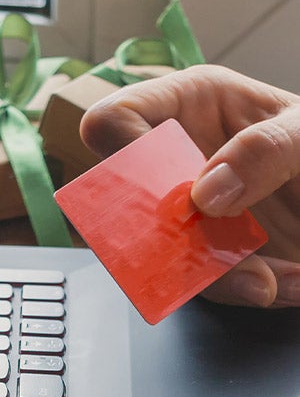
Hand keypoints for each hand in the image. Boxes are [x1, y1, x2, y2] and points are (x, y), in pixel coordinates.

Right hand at [81, 65, 299, 307]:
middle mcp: (173, 160)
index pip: (114, 120)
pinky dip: (242, 290)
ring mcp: (184, 212)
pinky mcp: (201, 254)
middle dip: (169, 236)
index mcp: (188, 106)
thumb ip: (267, 148)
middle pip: (122, 202)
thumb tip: (205, 194)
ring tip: (274, 276)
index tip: (170, 189)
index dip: (123, 152)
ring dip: (218, 276)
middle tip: (220, 243)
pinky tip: (284, 280)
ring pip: (159, 257)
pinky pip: (194, 285)